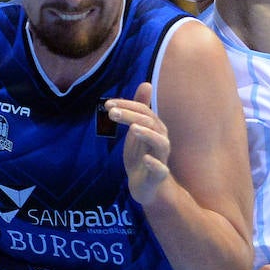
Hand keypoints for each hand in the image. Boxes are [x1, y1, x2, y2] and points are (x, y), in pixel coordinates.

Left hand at [106, 82, 169, 205]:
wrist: (147, 186)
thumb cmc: (141, 156)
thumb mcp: (137, 130)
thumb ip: (140, 110)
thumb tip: (146, 83)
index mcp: (155, 128)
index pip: (144, 111)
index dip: (127, 105)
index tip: (108, 104)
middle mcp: (161, 140)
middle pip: (151, 123)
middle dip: (131, 116)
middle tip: (112, 113)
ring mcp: (161, 158)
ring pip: (161, 143)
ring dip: (147, 135)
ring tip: (133, 129)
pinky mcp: (159, 176)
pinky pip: (161, 169)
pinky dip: (154, 164)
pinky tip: (145, 159)